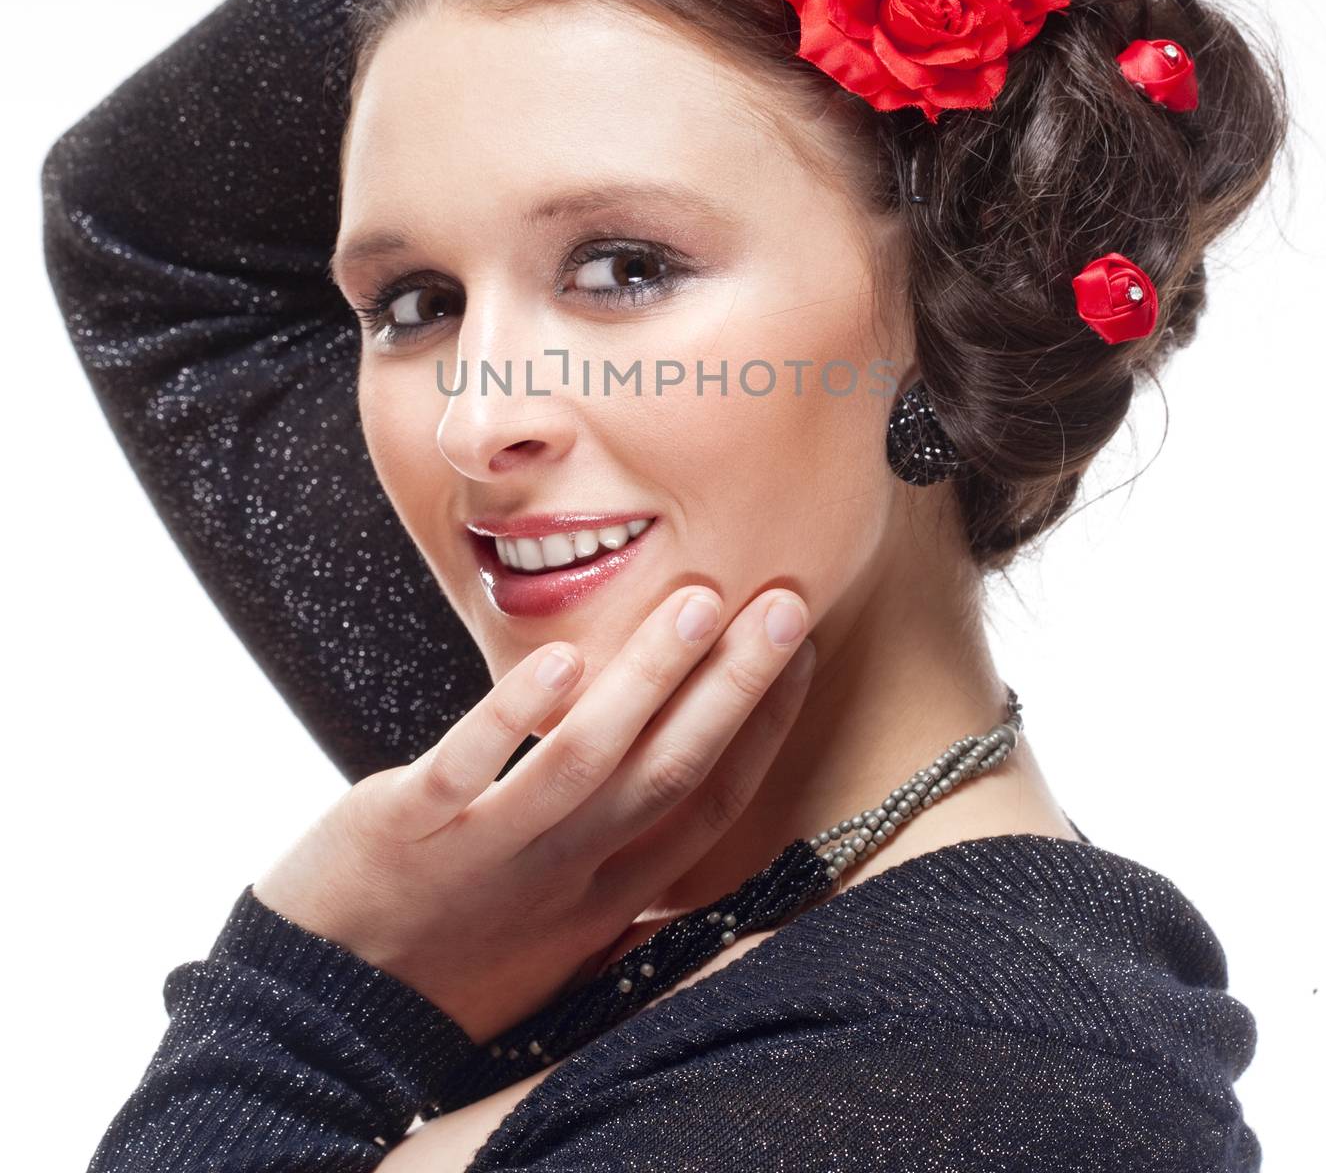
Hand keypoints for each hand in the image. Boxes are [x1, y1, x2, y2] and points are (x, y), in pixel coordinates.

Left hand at [251, 583, 815, 1044]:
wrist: (320, 1010)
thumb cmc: (448, 960)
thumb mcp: (556, 940)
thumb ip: (621, 883)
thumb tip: (685, 832)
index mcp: (605, 899)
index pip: (707, 805)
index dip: (762, 729)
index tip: (798, 651)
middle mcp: (562, 875)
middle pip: (668, 774)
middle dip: (732, 688)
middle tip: (780, 606)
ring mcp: (488, 851)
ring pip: (585, 760)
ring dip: (646, 680)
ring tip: (694, 604)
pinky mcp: (408, 826)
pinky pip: (469, 768)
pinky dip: (514, 717)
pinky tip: (558, 659)